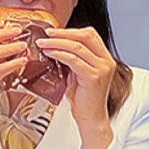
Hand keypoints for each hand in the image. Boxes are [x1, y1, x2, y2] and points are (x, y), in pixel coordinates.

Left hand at [36, 26, 115, 148]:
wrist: (90, 118)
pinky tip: (49, 53)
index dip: (70, 31)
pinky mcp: (94, 77)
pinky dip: (59, 54)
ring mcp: (102, 68)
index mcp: (104, 58)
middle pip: (85, 36)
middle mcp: (106, 61)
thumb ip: (70, 59)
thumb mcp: (76, 73)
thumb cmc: (82, 98)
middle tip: (46, 33)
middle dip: (63, 33)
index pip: (89, 34)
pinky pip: (74, 60)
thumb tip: (51, 46)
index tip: (53, 31)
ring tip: (42, 43)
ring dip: (57, 42)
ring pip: (78, 46)